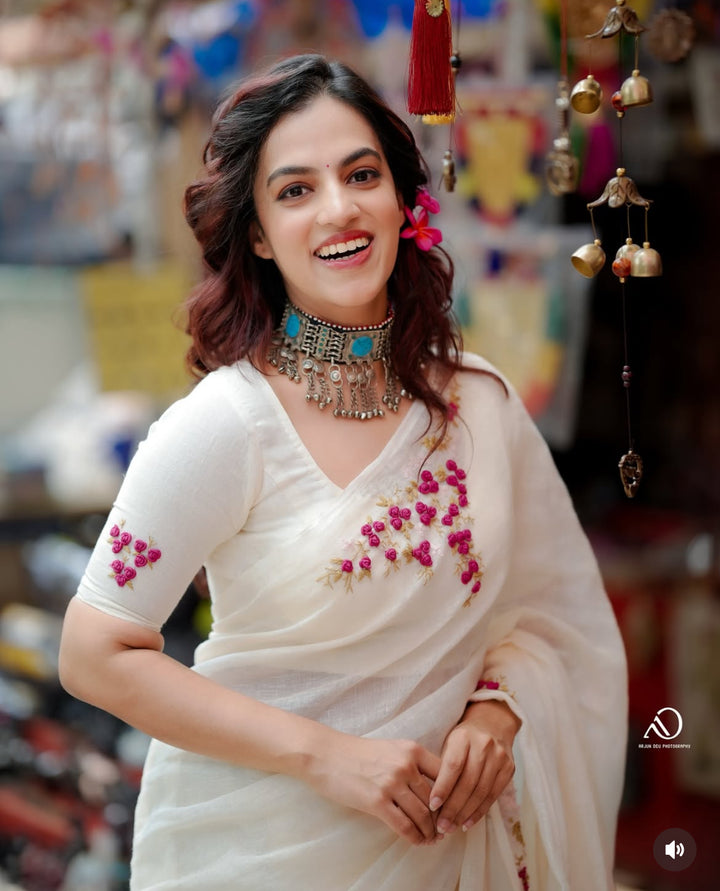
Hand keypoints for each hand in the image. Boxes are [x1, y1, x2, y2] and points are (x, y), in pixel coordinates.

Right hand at [304, 733, 441, 845]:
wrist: (325, 754)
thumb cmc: (357, 753)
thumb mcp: (390, 749)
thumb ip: (411, 763)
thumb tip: (433, 788)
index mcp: (411, 749)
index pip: (445, 774)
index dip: (452, 795)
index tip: (453, 807)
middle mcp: (405, 765)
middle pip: (435, 798)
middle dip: (443, 818)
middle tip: (446, 829)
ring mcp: (391, 783)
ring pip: (422, 815)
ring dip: (430, 831)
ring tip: (433, 838)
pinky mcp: (377, 802)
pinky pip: (404, 826)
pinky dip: (415, 837)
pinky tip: (418, 842)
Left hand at [429, 700, 519, 834]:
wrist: (492, 725)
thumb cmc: (463, 739)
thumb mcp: (450, 743)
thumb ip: (442, 767)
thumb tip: (431, 802)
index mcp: (464, 737)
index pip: (453, 766)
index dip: (443, 788)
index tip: (432, 806)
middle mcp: (484, 745)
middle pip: (468, 782)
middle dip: (453, 807)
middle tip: (441, 826)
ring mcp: (499, 757)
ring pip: (481, 792)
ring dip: (465, 814)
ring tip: (451, 827)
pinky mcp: (509, 769)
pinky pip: (492, 795)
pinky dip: (479, 812)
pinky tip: (467, 823)